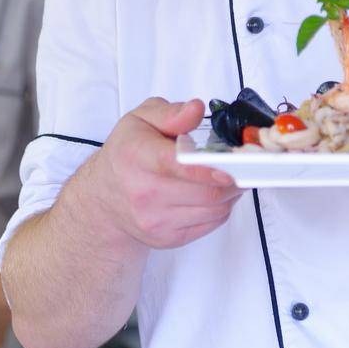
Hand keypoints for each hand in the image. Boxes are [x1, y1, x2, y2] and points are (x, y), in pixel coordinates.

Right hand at [96, 96, 241, 250]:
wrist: (104, 198)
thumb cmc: (126, 154)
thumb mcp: (141, 120)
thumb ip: (170, 113)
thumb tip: (195, 109)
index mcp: (137, 157)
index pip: (180, 166)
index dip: (211, 168)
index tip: (233, 164)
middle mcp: (144, 193)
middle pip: (207, 192)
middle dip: (234, 178)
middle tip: (244, 165)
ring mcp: (155, 220)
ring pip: (214, 209)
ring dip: (231, 193)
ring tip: (230, 176)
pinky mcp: (167, 238)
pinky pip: (210, 223)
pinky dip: (221, 207)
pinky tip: (215, 192)